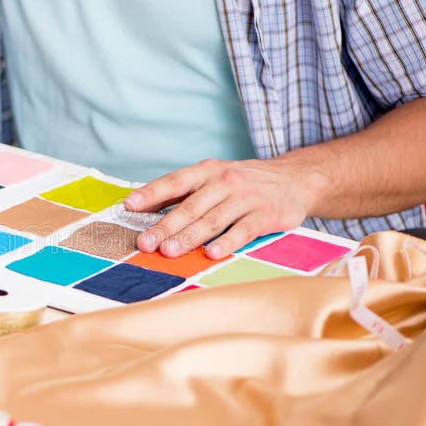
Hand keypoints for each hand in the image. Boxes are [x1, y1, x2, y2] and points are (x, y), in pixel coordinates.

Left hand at [124, 158, 317, 258]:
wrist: (296, 180)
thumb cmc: (244, 182)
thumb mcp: (214, 176)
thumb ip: (182, 191)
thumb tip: (143, 206)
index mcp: (207, 171)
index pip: (174, 182)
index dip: (151, 193)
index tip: (129, 206)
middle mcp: (224, 181)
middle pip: (190, 206)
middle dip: (165, 226)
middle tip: (145, 243)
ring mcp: (246, 198)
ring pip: (212, 220)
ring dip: (189, 237)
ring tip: (169, 251)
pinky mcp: (266, 215)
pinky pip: (243, 230)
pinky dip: (227, 242)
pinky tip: (211, 254)